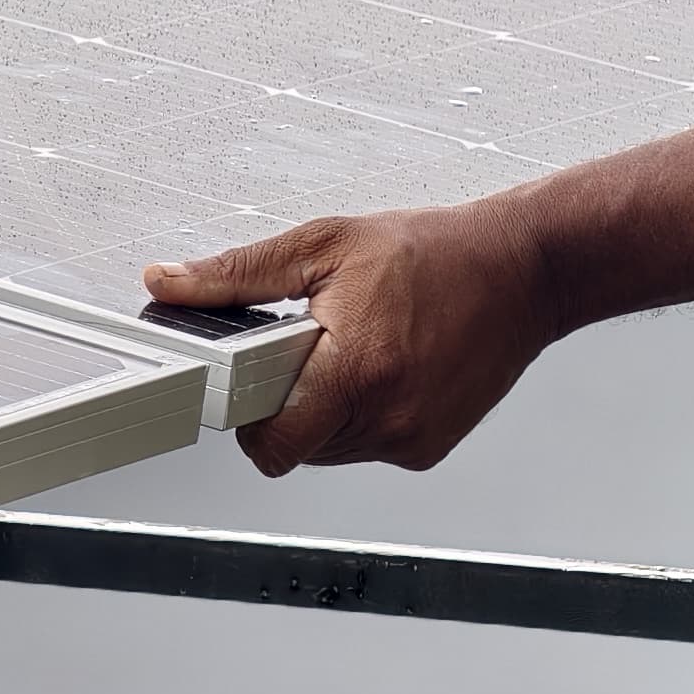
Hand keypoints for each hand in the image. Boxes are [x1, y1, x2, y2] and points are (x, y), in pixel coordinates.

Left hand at [145, 200, 555, 478]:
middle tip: (315, 344)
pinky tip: (388, 364)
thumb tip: (169, 284)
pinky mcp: (429, 449)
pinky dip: (363, 414)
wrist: (523, 270)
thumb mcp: (324, 244)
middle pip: (296, 445)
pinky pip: (367, 446)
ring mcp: (411, 440)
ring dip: (327, 408)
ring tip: (358, 347)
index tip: (252, 380)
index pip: (270, 444)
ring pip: (329, 448)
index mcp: (356, 370)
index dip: (249, 415)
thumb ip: (238, 274)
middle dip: (290, 401)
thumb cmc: (432, 251)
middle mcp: (387, 417)